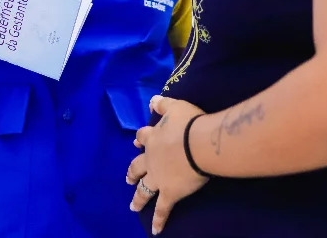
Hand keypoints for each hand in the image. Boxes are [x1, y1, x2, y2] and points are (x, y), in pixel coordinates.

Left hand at [126, 96, 208, 234]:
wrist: (197, 144)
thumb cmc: (189, 123)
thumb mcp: (174, 107)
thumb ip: (162, 104)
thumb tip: (152, 100)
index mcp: (153, 138)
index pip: (143, 138)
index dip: (140, 140)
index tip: (136, 142)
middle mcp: (151, 159)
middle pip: (137, 166)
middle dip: (132, 172)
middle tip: (128, 178)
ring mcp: (158, 178)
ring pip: (145, 189)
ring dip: (138, 198)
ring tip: (133, 205)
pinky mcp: (169, 193)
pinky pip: (162, 209)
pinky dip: (158, 219)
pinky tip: (155, 230)